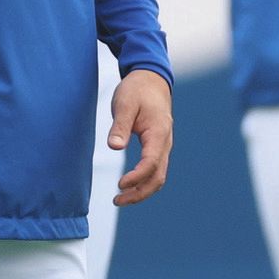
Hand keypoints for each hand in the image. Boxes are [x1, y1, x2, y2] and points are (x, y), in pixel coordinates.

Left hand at [108, 68, 172, 205]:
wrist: (150, 79)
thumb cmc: (137, 90)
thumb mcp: (124, 103)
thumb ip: (120, 125)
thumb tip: (114, 147)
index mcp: (158, 132)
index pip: (151, 163)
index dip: (137, 177)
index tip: (120, 185)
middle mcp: (165, 142)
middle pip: (158, 177)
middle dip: (139, 193)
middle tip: (117, 200)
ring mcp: (163, 145)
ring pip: (158, 176)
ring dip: (141, 190)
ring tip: (119, 198)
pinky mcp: (157, 146)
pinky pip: (154, 169)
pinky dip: (143, 181)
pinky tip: (128, 185)